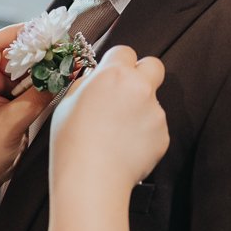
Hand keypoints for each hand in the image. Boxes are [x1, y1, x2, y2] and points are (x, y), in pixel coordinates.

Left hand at [0, 24, 53, 197]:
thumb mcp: (10, 124)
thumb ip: (34, 99)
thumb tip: (59, 77)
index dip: (15, 33)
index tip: (40, 29)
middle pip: (11, 53)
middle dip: (34, 47)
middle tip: (59, 43)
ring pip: (22, 68)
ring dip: (41, 63)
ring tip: (62, 58)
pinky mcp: (10, 103)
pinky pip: (28, 84)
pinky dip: (42, 80)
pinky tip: (57, 77)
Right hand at [50, 46, 167, 195]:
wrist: (92, 179)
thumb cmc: (71, 141)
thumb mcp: (67, 103)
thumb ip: (87, 85)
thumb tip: (96, 81)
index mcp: (113, 75)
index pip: (125, 51)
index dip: (117, 63)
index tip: (110, 76)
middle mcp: (140, 88)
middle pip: (154, 66)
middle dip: (143, 74)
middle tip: (126, 92)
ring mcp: (156, 112)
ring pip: (152, 101)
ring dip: (139, 110)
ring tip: (117, 134)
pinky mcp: (164, 135)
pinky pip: (155, 127)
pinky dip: (143, 134)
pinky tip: (125, 148)